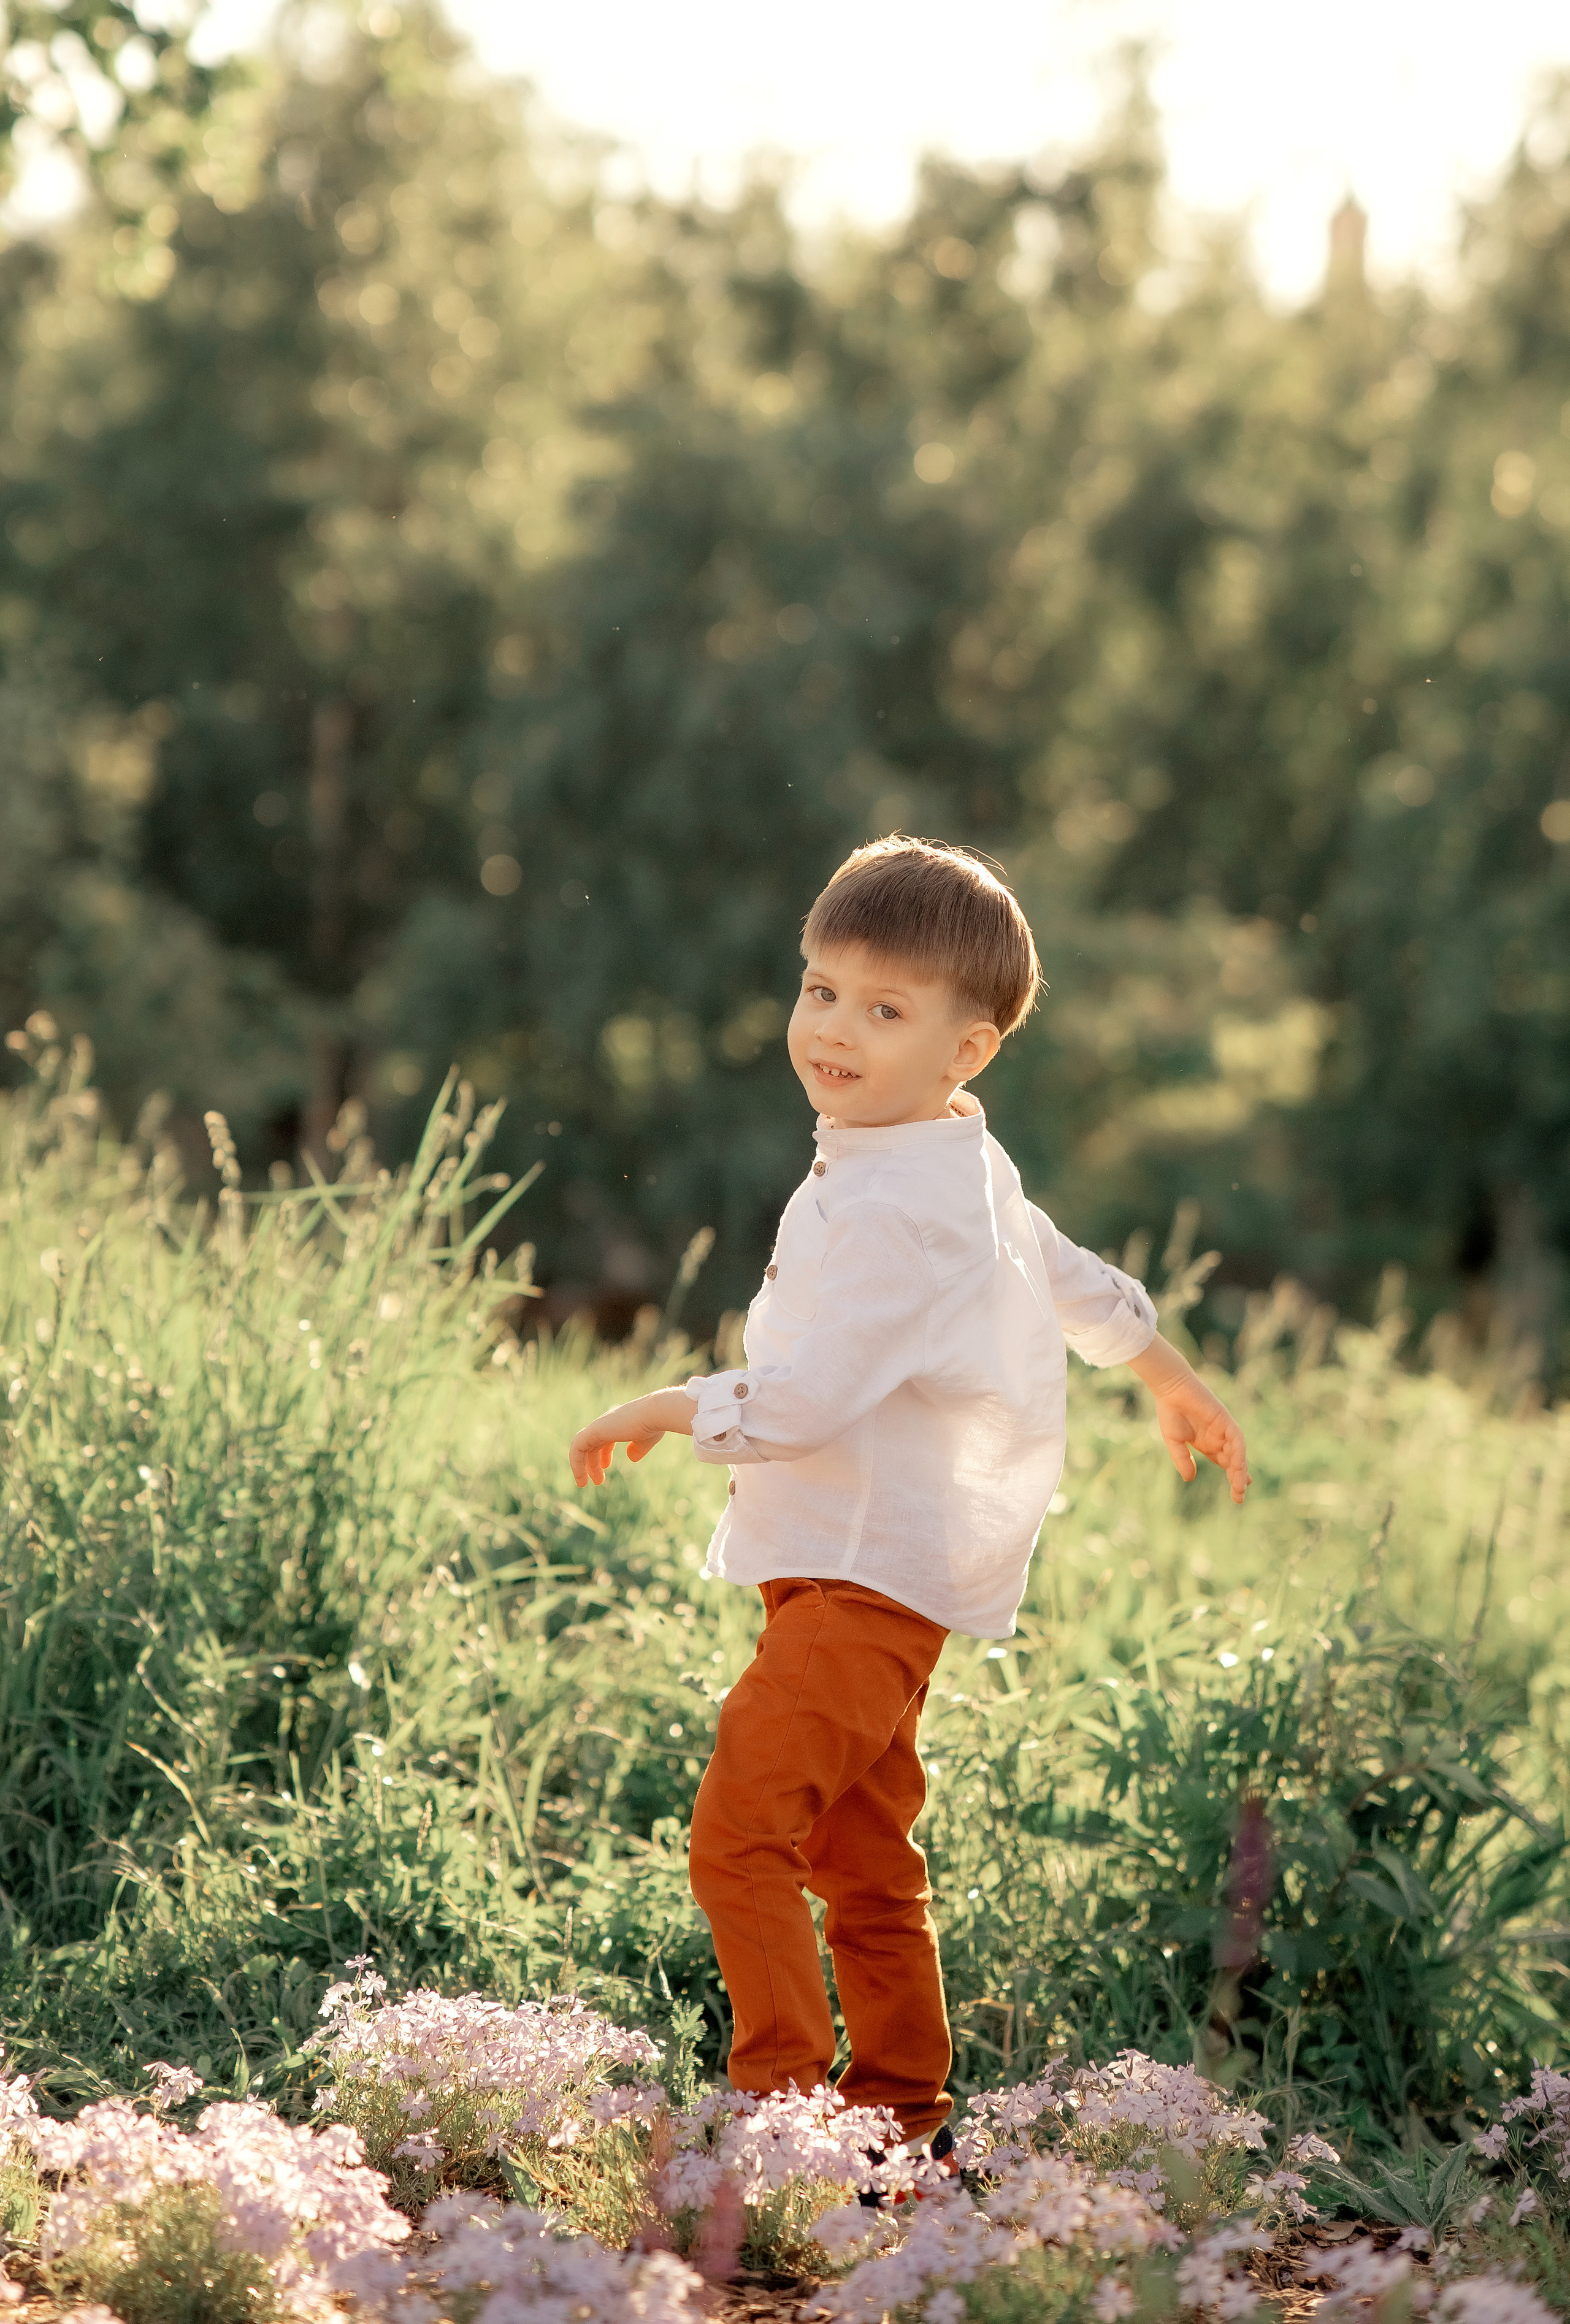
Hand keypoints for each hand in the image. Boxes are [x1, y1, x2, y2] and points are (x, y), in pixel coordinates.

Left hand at [568, 1387, 694, 1486]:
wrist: (655, 1414)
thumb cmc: (654, 1425)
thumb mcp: (646, 1440)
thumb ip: (638, 1449)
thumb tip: (631, 1458)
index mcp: (617, 1423)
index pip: (604, 1438)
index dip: (604, 1453)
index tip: (606, 1467)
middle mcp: (606, 1423)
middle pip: (592, 1444)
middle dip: (593, 1463)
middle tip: (598, 1481)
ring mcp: (599, 1425)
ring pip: (581, 1447)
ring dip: (582, 1466)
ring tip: (585, 1483)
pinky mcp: (594, 1431)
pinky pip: (577, 1447)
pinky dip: (576, 1462)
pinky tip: (581, 1476)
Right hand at [1152, 1371, 1250, 1502]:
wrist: (1170, 1389)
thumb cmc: (1169, 1412)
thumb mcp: (1174, 1442)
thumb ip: (1183, 1460)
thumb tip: (1190, 1479)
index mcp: (1206, 1442)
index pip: (1224, 1462)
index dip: (1231, 1476)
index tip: (1237, 1493)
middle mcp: (1218, 1437)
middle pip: (1233, 1461)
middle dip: (1237, 1478)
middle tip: (1239, 1496)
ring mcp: (1223, 1428)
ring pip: (1237, 1452)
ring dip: (1239, 1469)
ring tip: (1240, 1487)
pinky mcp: (1225, 1420)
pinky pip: (1237, 1439)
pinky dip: (1239, 1453)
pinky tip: (1238, 1466)